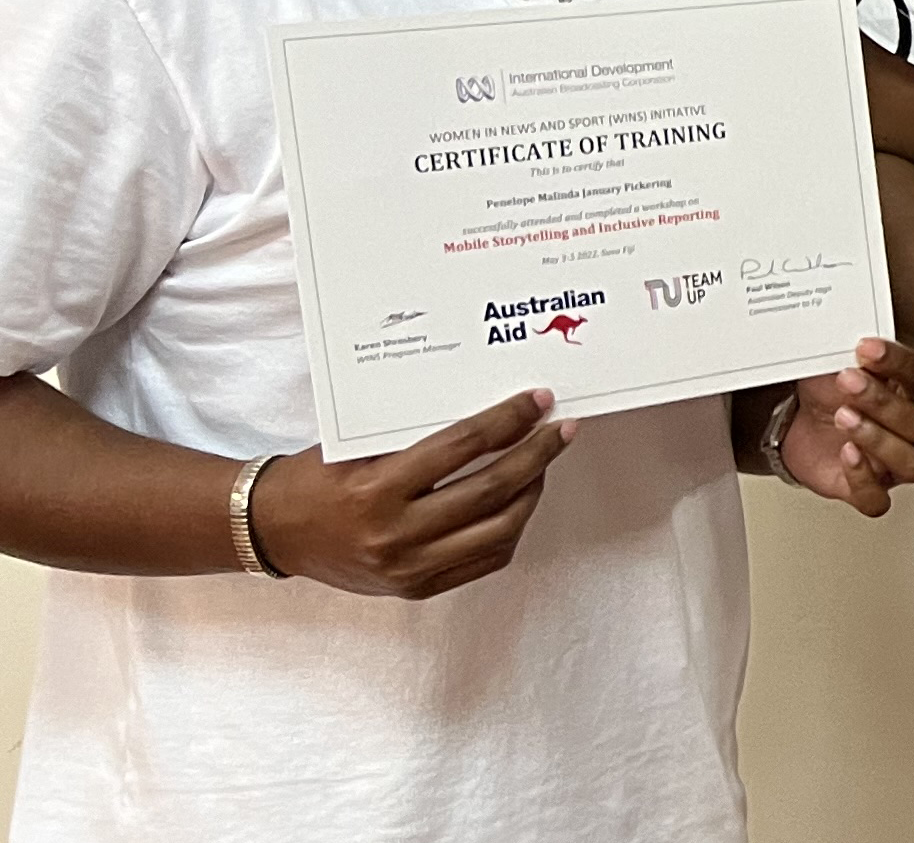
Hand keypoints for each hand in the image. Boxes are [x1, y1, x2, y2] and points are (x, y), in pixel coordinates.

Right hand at [248, 389, 575, 598]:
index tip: (537, 402)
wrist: (275, 532)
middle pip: (491, 490)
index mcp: (376, 490)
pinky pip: (485, 558)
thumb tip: (491, 413)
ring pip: (500, 529)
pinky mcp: (417, 589)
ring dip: (531, 493)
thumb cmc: (316, 479)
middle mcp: (395, 534)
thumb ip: (418, 436)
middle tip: (560, 430)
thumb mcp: (358, 447)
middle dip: (536, 455)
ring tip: (541, 464)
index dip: (507, 421)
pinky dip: (510, 528)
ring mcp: (409, 568)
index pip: (461, 447)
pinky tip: (517, 502)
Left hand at [777, 337, 913, 514]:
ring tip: (844, 417)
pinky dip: (864, 479)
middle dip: (882, 402)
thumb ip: (861, 351)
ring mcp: (897, 463)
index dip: (898, 364)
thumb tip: (856, 328)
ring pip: (911, 464)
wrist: (801, 416)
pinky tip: (847, 454)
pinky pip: (878, 499)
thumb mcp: (846, 359)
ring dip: (878, 440)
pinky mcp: (870, 489)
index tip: (866, 349)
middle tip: (848, 381)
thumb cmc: (833, 387)